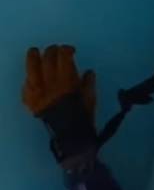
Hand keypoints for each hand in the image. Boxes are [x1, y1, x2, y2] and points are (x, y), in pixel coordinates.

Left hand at [22, 45, 97, 168]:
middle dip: (52, 51)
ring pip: (31, 68)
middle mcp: (49, 85)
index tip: (71, 50)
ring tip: (36, 53)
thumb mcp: (91, 100)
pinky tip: (33, 77)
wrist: (69, 140)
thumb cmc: (83, 120)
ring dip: (34, 57)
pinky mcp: (30, 102)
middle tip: (57, 51)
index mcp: (66, 83)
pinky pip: (26, 86)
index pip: (63, 57)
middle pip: (47, 59)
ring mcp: (37, 93)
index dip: (66, 50)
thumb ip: (88, 84)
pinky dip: (29, 79)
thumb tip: (87, 72)